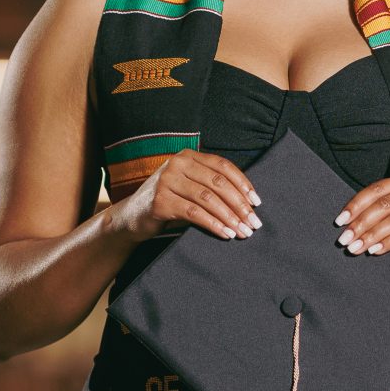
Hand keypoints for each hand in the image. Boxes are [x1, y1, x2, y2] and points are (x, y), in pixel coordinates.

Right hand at [114, 150, 263, 242]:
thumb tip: (248, 202)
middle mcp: (176, 164)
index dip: (243, 184)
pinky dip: (213, 224)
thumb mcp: (189, 187)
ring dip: (229, 217)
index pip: (222, 166)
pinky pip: (194, 214)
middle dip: (240, 204)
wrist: (132, 217)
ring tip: (242, 231)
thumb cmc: (169, 202)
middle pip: (218, 183)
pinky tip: (225, 233)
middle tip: (254, 222)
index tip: (257, 203)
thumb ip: (210, 186)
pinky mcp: (160, 202)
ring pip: (208, 199)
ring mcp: (166, 182)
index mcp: (188, 156)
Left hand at [334, 173, 389, 259]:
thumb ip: (382, 210)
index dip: (356, 205)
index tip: (339, 221)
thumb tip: (349, 223)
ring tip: (356, 248)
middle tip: (345, 239)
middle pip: (384, 205)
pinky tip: (376, 250)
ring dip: (372, 236)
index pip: (376, 189)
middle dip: (361, 223)